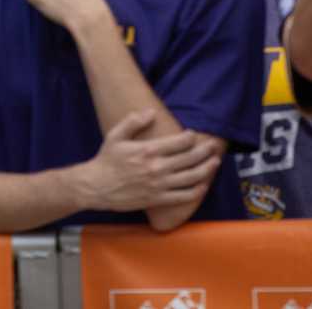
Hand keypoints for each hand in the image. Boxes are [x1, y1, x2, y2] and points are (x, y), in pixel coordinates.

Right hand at [80, 108, 224, 212]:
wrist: (96, 187)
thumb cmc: (106, 160)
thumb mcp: (115, 135)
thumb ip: (133, 121)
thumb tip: (151, 112)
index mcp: (148, 151)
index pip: (178, 142)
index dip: (190, 137)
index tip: (194, 134)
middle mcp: (157, 168)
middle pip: (189, 159)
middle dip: (205, 151)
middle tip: (214, 146)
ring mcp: (159, 185)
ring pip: (190, 178)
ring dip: (206, 169)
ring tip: (215, 163)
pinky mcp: (157, 199)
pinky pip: (182, 197)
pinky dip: (196, 191)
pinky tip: (203, 185)